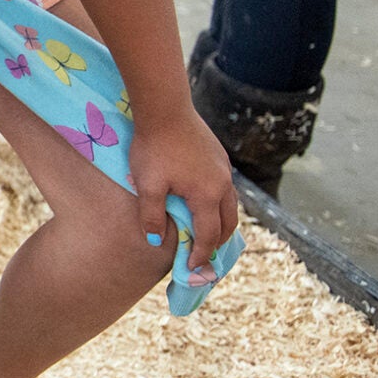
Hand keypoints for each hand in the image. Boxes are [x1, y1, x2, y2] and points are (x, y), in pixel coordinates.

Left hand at [129, 106, 240, 269]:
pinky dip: (219, 204)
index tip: (193, 268)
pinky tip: (205, 203)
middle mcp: (222, 184)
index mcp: (207, 195)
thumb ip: (151, 215)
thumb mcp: (147, 185)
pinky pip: (225, 188)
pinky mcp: (219, 156)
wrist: (165, 109)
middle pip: (228, 223)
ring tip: (209, 234)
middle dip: (218, 243)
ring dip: (221, 223)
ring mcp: (224, 169)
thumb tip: (156, 239)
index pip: (208, 235)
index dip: (201, 254)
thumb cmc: (153, 148)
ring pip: (230, 205)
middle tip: (205, 256)